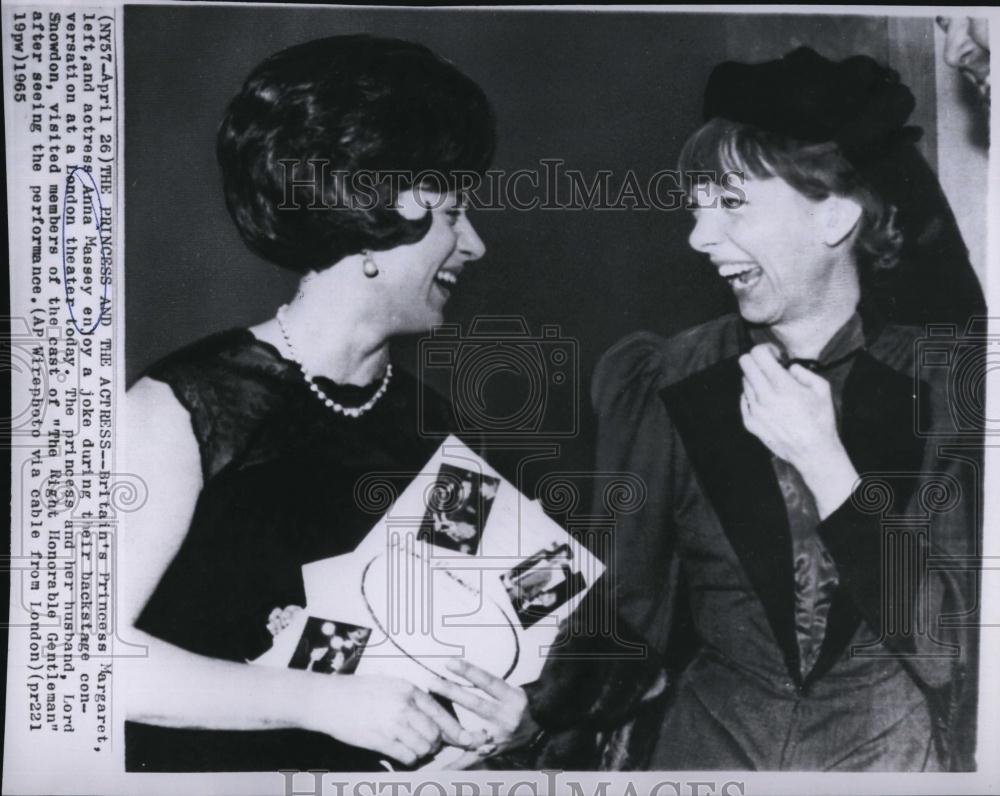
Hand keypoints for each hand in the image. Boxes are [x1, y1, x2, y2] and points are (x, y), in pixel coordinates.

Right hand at [300, 674, 482, 765]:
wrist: (328, 699)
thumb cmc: (359, 691)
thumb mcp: (390, 685)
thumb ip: (413, 699)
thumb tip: (433, 717)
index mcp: (409, 690)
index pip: (441, 714)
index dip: (457, 731)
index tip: (469, 741)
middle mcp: (404, 706)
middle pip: (436, 735)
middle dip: (436, 745)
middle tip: (430, 747)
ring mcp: (392, 724)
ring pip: (423, 748)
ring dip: (423, 754)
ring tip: (414, 750)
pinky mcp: (380, 741)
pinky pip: (406, 757)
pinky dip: (409, 760)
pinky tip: (402, 755)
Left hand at [427, 659, 539, 759]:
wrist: (537, 729)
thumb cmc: (518, 704)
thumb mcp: (511, 689)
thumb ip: (487, 684)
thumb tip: (456, 668)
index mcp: (512, 698)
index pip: (488, 682)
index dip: (469, 672)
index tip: (449, 663)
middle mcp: (506, 717)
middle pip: (475, 704)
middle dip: (452, 692)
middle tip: (431, 683)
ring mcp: (498, 738)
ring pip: (469, 730)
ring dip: (447, 722)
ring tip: (428, 713)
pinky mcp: (492, 753)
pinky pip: (471, 759)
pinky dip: (456, 764)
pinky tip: (440, 766)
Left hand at [739, 344, 857, 517]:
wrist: (813, 451)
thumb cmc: (820, 419)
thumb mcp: (822, 388)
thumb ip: (802, 371)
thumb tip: (787, 367)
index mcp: (781, 385)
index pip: (757, 354)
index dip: (766, 349)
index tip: (776, 356)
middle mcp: (763, 396)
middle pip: (744, 363)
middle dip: (756, 360)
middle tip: (770, 367)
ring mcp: (753, 410)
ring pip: (744, 381)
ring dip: (756, 379)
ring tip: (772, 388)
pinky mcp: (749, 423)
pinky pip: (743, 400)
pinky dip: (752, 396)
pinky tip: (767, 402)